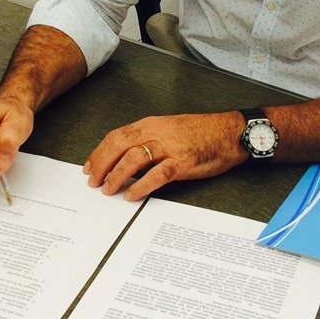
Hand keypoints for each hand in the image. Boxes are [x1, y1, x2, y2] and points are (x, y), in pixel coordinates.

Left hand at [83, 111, 246, 201]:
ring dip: (116, 176)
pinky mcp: (182, 162)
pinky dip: (140, 186)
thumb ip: (148, 138)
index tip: (90, 166)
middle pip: (119, 146)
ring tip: (108, 189)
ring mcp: (170, 147)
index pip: (117, 136)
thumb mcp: (170, 128)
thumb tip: (127, 155)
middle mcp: (157, 132)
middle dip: (101, 164)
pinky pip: (156, 175)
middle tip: (93, 181)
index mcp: (152, 124)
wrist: (229, 132)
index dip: (99, 152)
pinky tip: (131, 194)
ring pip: (133, 159)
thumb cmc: (203, 131)